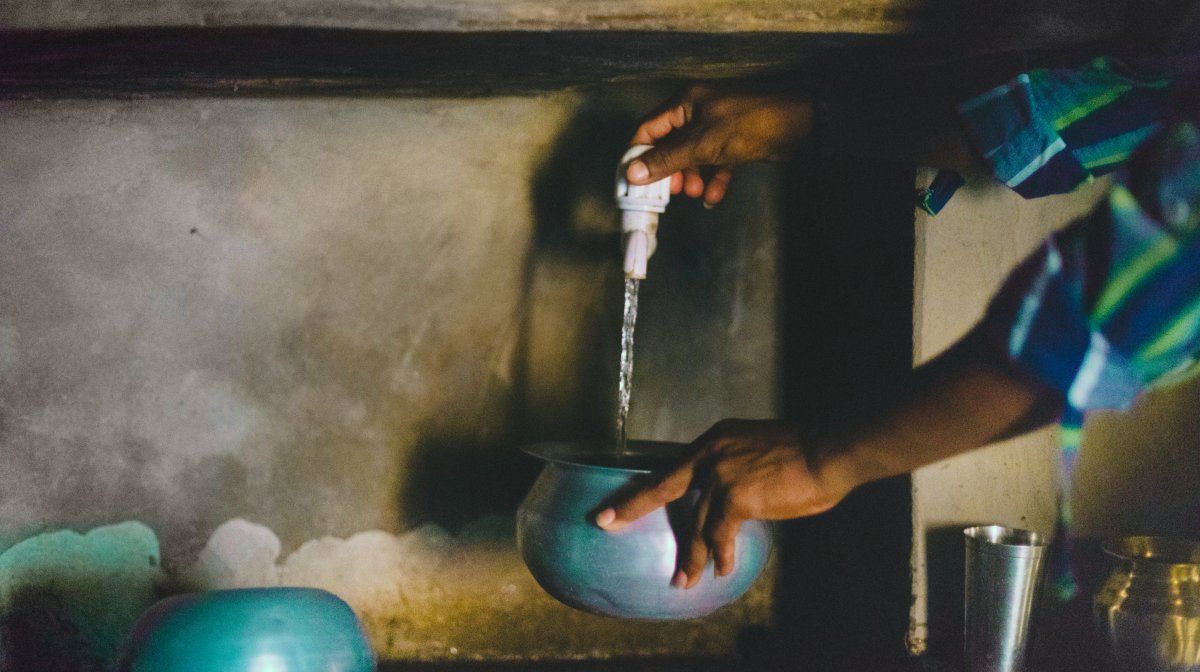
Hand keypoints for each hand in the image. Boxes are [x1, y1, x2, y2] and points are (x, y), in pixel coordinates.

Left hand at [594, 419, 855, 588]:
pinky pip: (721, 534)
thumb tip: (726, 496)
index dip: (647, 485)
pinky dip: (721, 554)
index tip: (623, 498)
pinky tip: (722, 570)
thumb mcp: (758, 447)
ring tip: (683, 581)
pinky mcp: (736, 498)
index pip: (673, 467)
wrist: (828, 453)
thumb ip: (735, 466)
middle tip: (605, 522)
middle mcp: (711, 454)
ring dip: (691, 555)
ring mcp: (720, 475)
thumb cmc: (804, 452)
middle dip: (631, 506)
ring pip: (696, 523)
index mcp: (715, 439)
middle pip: (663, 486)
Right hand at [627, 86, 812, 206]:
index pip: (648, 128)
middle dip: (669, 171)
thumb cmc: (747, 125)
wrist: (798, 126)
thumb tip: (632, 173)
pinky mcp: (735, 142)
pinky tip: (714, 196)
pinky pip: (716, 162)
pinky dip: (713, 179)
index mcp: (685, 102)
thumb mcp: (702, 144)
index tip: (632, 180)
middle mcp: (699, 111)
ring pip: (693, 156)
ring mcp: (718, 126)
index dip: (637, 154)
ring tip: (696, 193)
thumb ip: (666, 159)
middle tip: (670, 192)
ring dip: (692, 176)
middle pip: (670, 145)